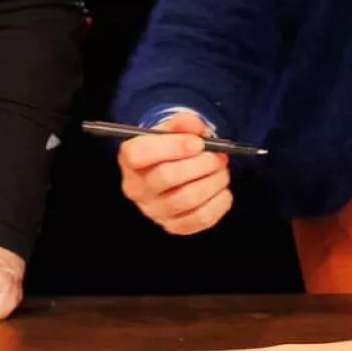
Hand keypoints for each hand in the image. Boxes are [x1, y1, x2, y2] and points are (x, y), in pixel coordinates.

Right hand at [117, 110, 232, 234]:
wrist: (169, 172)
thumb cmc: (168, 149)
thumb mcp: (171, 130)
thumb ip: (182, 124)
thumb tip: (196, 127)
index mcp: (130, 161)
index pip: (139, 154)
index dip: (173, 146)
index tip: (198, 142)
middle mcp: (137, 189)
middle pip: (167, 176)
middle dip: (201, 163)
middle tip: (217, 156)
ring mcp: (154, 211)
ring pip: (188, 198)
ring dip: (213, 181)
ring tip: (221, 170)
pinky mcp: (174, 226)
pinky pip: (201, 218)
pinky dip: (219, 202)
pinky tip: (221, 189)